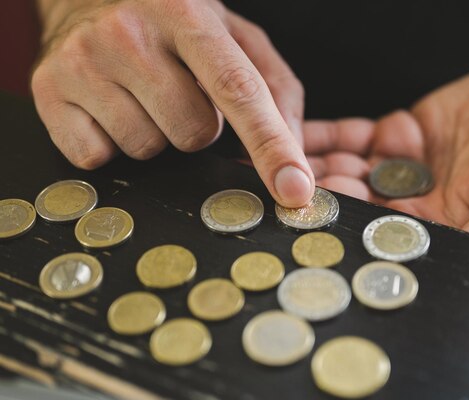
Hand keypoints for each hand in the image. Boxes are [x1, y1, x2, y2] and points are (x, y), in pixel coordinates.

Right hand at [32, 0, 312, 206]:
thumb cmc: (173, 23)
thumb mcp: (234, 36)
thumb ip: (275, 88)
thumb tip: (294, 155)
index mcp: (188, 15)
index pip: (238, 90)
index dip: (271, 145)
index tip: (294, 188)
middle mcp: (130, 33)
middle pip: (193, 134)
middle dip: (197, 128)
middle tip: (179, 94)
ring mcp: (83, 62)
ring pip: (147, 149)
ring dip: (156, 136)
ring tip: (143, 97)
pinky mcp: (48, 91)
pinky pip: (99, 158)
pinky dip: (113, 145)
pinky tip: (110, 109)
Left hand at [304, 62, 468, 247]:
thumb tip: (451, 262)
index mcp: (445, 228)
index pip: (387, 235)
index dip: (353, 227)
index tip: (319, 218)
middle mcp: (418, 203)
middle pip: (359, 205)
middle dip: (324, 196)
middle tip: (287, 187)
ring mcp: (405, 167)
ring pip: (350, 171)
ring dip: (317, 167)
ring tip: (281, 159)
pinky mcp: (400, 133)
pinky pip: (356, 137)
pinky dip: (329, 136)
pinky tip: (298, 133)